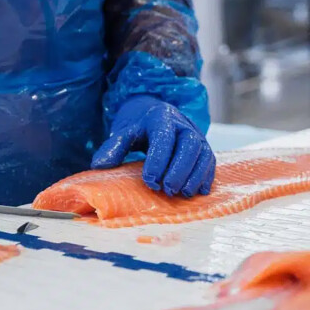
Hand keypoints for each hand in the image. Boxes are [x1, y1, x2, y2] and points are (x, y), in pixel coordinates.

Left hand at [92, 96, 215, 196]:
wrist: (157, 115)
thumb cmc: (140, 128)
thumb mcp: (124, 133)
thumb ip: (112, 147)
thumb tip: (100, 166)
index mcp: (161, 117)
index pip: (164, 137)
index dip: (158, 159)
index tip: (149, 180)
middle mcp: (183, 124)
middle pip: (189, 145)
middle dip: (180, 170)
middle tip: (168, 190)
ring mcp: (197, 135)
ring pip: (203, 153)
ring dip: (195, 176)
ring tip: (183, 194)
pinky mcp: (205, 147)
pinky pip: (210, 162)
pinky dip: (205, 177)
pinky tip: (197, 192)